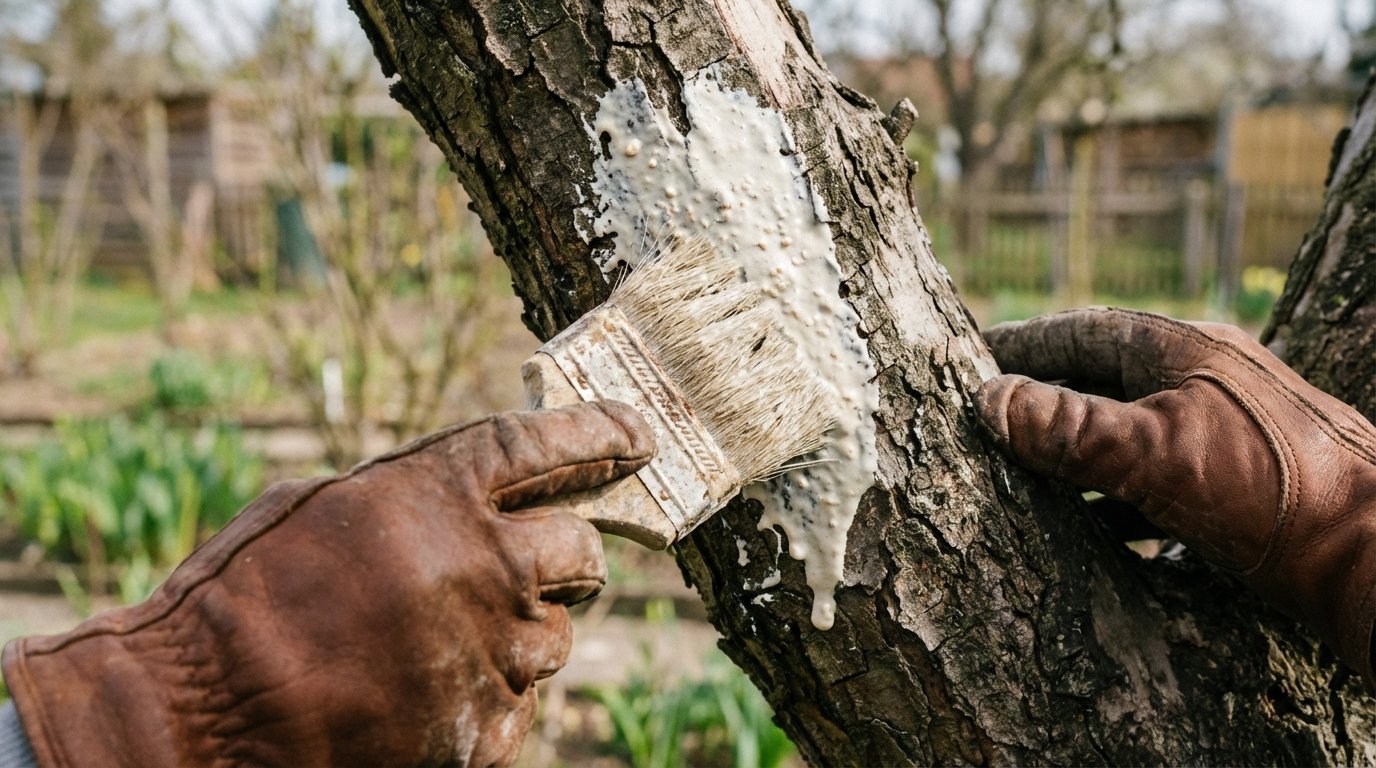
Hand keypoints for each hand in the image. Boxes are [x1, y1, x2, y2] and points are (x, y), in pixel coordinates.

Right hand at [2, 401, 653, 766]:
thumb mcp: (315, 508)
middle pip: (583, 548)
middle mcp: (485, 564)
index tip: (637, 434)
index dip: (601, 435)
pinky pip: (523, 702)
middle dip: (571, 553)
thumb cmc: (238, 600)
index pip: (549, 445)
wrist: (201, 718)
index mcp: (438, 491)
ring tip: (456, 641)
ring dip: (526, 630)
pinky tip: (436, 693)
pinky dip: (494, 695)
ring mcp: (492, 650)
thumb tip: (456, 502)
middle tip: (546, 560)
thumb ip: (405, 499)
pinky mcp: (484, 727)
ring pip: (559, 633)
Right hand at [973, 308, 1375, 682]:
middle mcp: (1206, 381)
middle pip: (1102, 380)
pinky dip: (1113, 497)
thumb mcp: (1152, 453)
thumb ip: (1065, 427)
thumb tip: (989, 399)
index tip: (973, 354)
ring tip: (1022, 475)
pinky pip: (1156, 479)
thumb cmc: (1270, 493)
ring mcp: (1226, 432)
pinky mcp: (1241, 484)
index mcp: (1186, 350)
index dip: (1024, 342)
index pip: (1083, 331)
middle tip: (987, 418)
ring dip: (1074, 453)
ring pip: (1128, 431)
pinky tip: (1090, 529)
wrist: (1374, 556)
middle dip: (1042, 401)